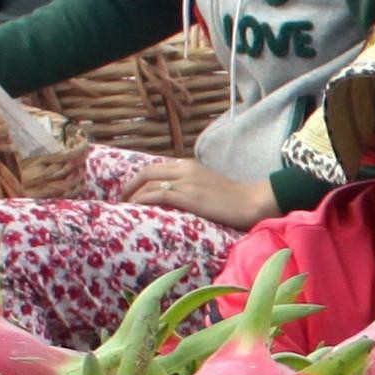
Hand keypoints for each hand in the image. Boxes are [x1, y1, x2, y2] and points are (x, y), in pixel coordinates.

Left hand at [124, 158, 277, 229]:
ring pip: (150, 184)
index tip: (131, 192)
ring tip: (126, 209)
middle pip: (147, 172)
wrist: (252, 202)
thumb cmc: (234, 199)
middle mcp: (185, 170)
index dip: (138, 179)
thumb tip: (175, 198)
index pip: (155, 167)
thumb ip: (191, 186)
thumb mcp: (208, 185)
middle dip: (130, 186)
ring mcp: (186, 183)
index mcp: (189, 165)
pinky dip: (143, 201)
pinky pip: (158, 195)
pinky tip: (136, 209)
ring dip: (133, 196)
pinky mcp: (189, 197)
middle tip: (122, 201)